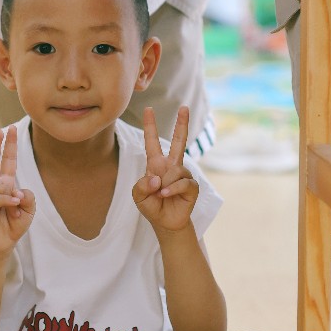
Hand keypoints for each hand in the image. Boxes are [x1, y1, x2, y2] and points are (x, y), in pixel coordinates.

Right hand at [0, 126, 34, 257]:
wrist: (2, 244)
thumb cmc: (14, 225)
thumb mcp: (29, 210)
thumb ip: (28, 197)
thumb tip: (16, 190)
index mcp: (4, 184)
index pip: (6, 161)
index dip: (8, 145)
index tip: (9, 128)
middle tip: (1, 130)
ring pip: (0, 185)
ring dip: (12, 195)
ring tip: (17, 206)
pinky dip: (6, 200)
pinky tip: (14, 204)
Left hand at [132, 107, 197, 233]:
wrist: (165, 223)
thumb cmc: (151, 206)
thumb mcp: (138, 196)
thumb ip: (141, 185)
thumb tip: (157, 178)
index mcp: (156, 164)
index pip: (152, 142)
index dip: (150, 126)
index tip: (149, 109)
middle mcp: (171, 165)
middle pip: (178, 141)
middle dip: (182, 124)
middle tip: (184, 107)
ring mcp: (183, 175)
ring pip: (176, 170)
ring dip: (165, 183)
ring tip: (160, 194)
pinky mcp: (192, 186)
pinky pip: (183, 182)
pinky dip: (172, 189)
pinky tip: (165, 194)